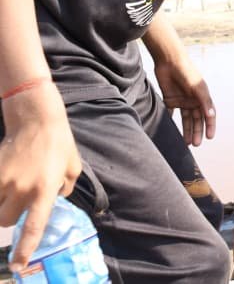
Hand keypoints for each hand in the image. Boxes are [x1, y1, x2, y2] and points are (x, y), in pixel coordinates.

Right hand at [0, 82, 81, 273]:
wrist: (36, 120)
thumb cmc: (59, 144)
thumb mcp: (73, 167)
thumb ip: (66, 188)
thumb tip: (56, 199)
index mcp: (46, 190)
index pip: (34, 227)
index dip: (25, 249)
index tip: (18, 265)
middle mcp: (23, 189)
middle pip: (8, 221)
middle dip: (13, 216)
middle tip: (21, 199)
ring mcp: (5, 182)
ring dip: (2, 206)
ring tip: (13, 187)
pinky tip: (5, 181)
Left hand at [152, 51, 215, 145]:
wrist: (169, 61)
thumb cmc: (187, 72)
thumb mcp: (198, 87)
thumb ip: (204, 101)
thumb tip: (211, 116)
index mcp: (203, 97)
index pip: (208, 115)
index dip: (210, 126)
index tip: (210, 138)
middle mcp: (194, 100)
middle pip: (197, 120)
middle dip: (197, 132)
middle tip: (195, 144)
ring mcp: (182, 101)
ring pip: (185, 119)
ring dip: (186, 130)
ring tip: (185, 143)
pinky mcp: (170, 100)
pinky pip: (171, 114)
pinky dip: (170, 122)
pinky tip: (170, 132)